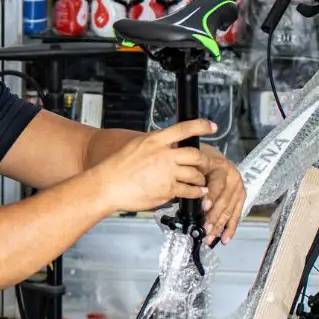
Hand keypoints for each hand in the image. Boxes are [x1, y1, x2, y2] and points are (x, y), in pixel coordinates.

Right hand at [92, 120, 216, 212]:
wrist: (107, 186)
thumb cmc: (116, 169)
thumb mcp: (136, 147)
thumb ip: (155, 147)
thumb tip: (168, 148)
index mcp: (155, 141)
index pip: (183, 129)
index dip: (200, 126)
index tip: (211, 126)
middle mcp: (163, 155)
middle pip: (195, 155)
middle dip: (204, 161)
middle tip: (205, 164)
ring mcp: (166, 173)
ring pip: (194, 175)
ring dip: (200, 179)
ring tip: (200, 182)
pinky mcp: (167, 190)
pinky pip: (187, 191)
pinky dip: (194, 193)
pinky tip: (196, 193)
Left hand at [199, 144, 245, 244]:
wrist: (211, 155)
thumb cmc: (199, 159)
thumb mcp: (193, 161)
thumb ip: (190, 175)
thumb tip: (181, 192)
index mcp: (220, 167)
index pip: (217, 184)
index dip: (211, 196)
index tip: (204, 207)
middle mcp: (232, 178)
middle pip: (224, 200)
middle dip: (214, 217)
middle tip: (205, 229)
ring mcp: (238, 188)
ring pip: (229, 210)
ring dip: (220, 226)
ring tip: (210, 237)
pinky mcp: (240, 197)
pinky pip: (236, 214)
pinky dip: (230, 227)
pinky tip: (225, 238)